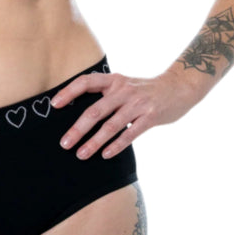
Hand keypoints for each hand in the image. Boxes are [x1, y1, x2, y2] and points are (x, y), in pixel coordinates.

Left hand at [51, 69, 193, 159]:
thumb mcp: (124, 85)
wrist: (179, 87)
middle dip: (78, 129)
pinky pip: (130, 133)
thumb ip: (106, 95)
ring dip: (94, 142)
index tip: (54, 105)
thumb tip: (80, 116)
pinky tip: (105, 155)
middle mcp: (123, 90)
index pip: (86, 82)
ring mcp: (138, 103)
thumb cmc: (145, 91)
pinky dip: (116, 145)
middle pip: (95, 110)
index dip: (69, 92)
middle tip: (64, 144)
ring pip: (110, 125)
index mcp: (114, 80)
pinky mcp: (151, 116)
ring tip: (81, 154)